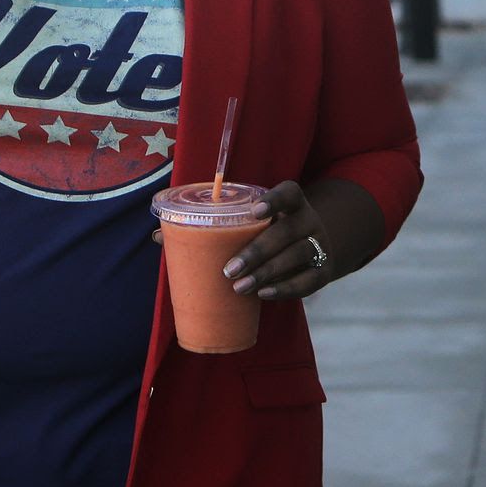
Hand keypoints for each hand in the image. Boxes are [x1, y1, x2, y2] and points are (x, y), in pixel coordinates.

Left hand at [221, 181, 334, 300]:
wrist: (313, 250)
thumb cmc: (269, 234)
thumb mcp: (255, 224)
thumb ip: (218, 226)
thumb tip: (162, 235)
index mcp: (292, 203)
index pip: (289, 193)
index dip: (274, 200)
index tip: (254, 212)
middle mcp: (309, 220)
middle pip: (286, 231)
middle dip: (257, 251)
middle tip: (229, 270)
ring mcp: (319, 245)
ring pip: (297, 255)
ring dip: (266, 272)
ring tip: (239, 287)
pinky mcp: (323, 271)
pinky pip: (307, 280)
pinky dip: (285, 288)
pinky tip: (263, 293)